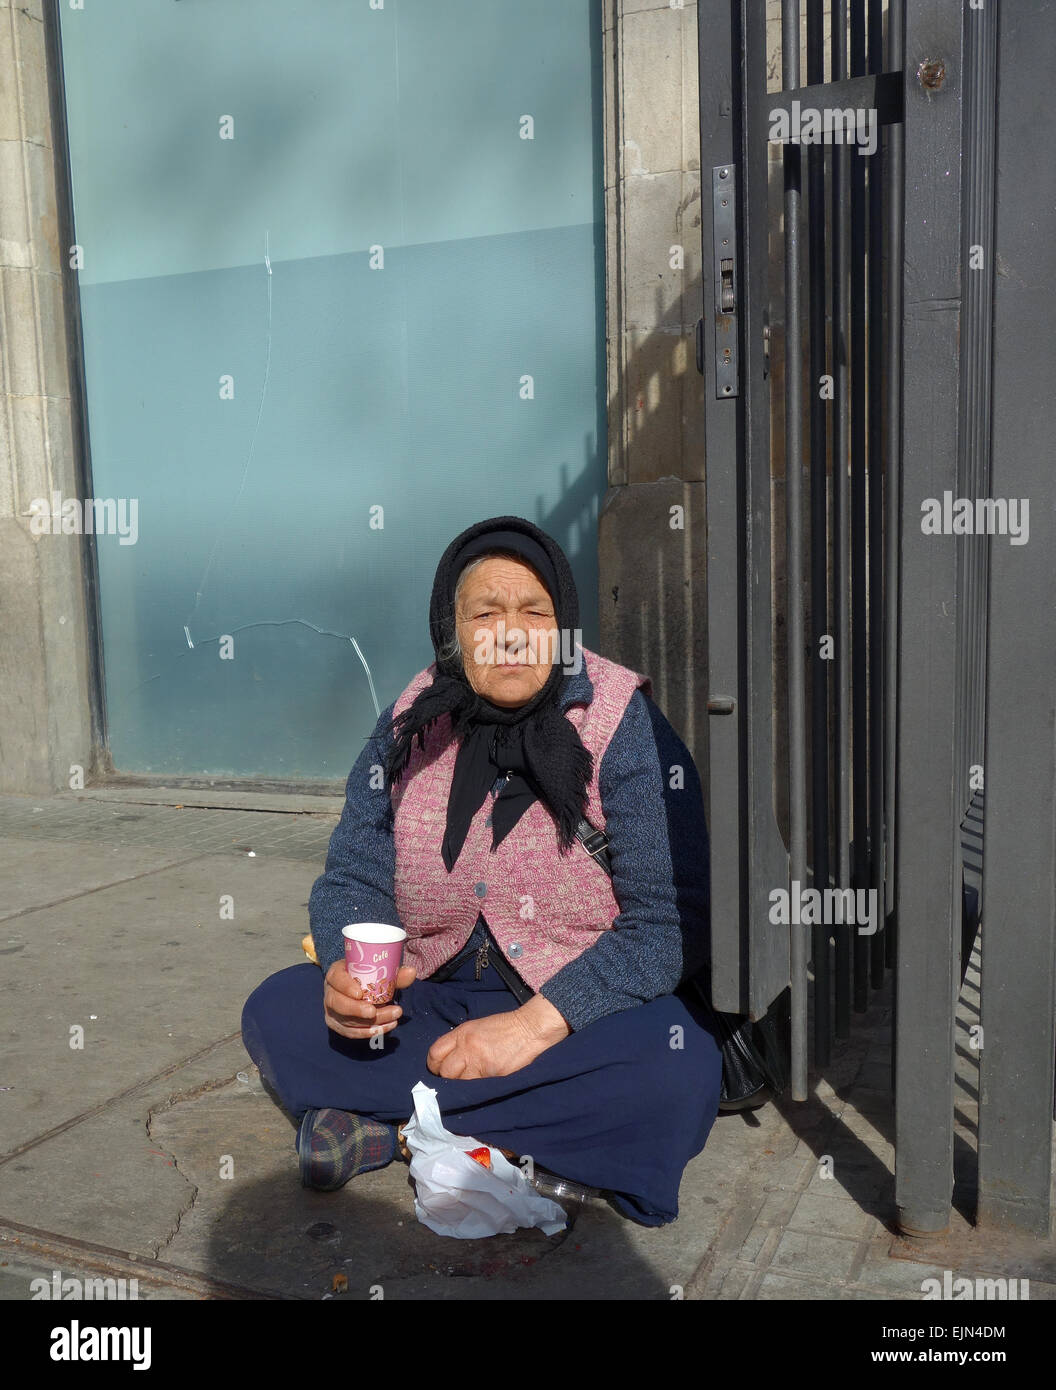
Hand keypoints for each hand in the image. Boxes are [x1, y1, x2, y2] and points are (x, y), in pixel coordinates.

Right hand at [323, 960, 416, 1039]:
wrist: (358, 987)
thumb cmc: (366, 976)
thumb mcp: (376, 971)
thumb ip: (393, 973)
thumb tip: (412, 972)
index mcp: (336, 974)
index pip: (336, 979)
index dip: (346, 986)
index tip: (360, 993)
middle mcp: (330, 993)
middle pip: (338, 1003)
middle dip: (357, 1010)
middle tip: (374, 1012)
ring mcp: (332, 1012)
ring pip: (347, 1021)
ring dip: (371, 1022)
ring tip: (393, 1018)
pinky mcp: (338, 1025)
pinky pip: (352, 1032)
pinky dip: (369, 1032)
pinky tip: (387, 1027)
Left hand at [427, 996, 570, 1079]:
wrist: (530, 1029)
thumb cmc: (505, 1027)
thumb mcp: (477, 1028)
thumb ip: (461, 1042)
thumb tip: (449, 1061)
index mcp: (462, 1033)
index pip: (435, 1053)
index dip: (435, 1065)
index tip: (440, 1070)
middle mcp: (467, 1047)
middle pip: (445, 1072)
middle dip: (448, 1079)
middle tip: (456, 1079)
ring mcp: (480, 1062)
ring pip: (460, 1084)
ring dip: (464, 1086)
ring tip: (472, 1082)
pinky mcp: (493, 1075)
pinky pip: (478, 1088)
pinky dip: (478, 1089)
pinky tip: (484, 1084)